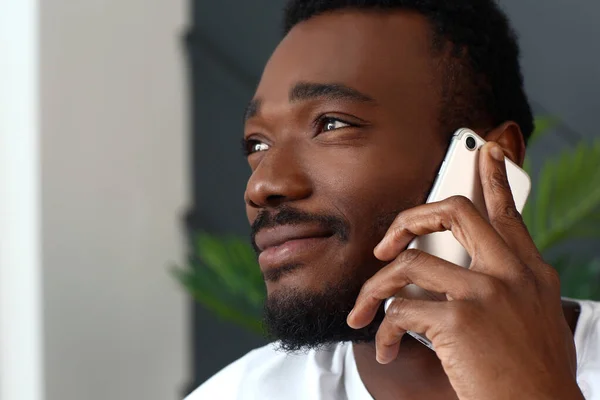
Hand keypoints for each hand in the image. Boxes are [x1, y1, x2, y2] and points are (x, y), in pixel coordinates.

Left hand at [347, 142, 583, 399]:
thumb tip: (462, 276)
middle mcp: (511, 274)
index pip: (509, 213)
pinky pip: (400, 312)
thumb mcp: (535, 320)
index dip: (495, 178)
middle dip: (407, 219)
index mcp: (530, 273)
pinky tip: (388, 348)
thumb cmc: (533, 376)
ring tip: (365, 312)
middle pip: (452, 212)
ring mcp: (485, 293)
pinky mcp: (460, 320)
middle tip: (386, 244)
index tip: (485, 151)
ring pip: (408, 264)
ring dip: (375, 290)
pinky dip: (384, 331)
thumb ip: (506, 289)